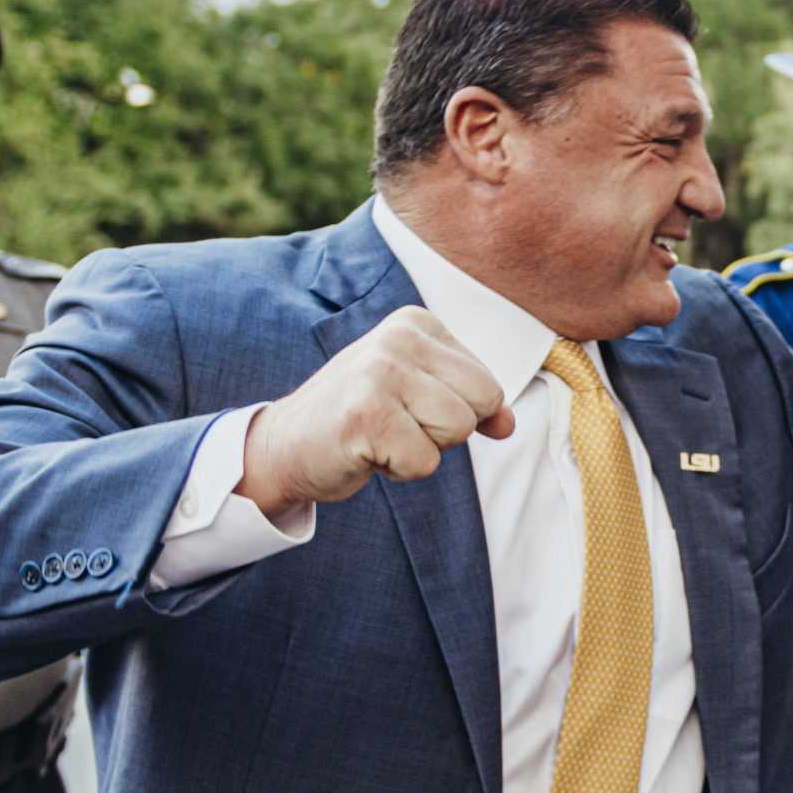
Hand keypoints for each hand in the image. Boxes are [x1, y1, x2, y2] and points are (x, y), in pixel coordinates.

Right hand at [237, 306, 515, 513]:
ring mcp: (380, 373)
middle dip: (447, 430)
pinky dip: (401, 469)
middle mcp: (399, 338)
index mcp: (417, 323)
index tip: (407, 407)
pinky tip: (367, 450)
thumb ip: (470, 402)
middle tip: (397, 425)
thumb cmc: (361, 419)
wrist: (284, 446)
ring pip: (458, 429)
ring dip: (423, 449)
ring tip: (383, 435)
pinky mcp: (366, 414)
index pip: (487, 384)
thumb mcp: (421, 395)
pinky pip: (426, 461)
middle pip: (481, 402)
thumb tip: (508, 425)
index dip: (456, 412)